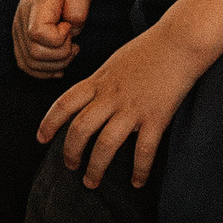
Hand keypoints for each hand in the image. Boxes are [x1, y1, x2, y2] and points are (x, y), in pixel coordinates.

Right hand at [13, 0, 90, 77]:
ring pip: (29, 64)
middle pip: (35, 55)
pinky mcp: (20, 36)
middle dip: (61, 55)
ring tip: (68, 50)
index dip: (60, 38)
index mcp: (36, 6)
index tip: (69, 26)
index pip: (39, 35)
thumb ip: (78, 10)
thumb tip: (71, 31)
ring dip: (54, 65)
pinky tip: (58, 64)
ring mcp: (18, 29)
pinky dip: (42, 70)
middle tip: (73, 41)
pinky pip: (25, 63)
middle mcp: (22, 19)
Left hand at [38, 27, 206, 186]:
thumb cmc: (151, 48)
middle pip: (80, 130)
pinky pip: (143, 151)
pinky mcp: (156, 117)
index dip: (49, 122)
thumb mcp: (116, 61)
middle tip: (70, 167)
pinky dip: (139, 170)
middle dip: (71, 153)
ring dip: (95, 168)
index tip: (41, 139)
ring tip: (91, 182)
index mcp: (99, 81)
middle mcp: (111, 97)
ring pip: (105, 145)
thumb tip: (91, 98)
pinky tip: (136, 182)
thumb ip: (102, 81)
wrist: (181, 40)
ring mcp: (133, 108)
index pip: (65, 103)